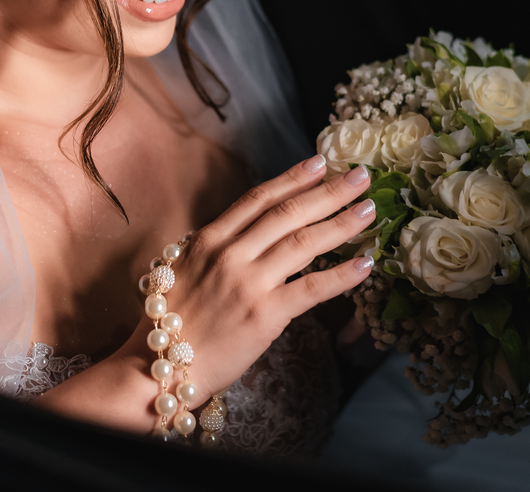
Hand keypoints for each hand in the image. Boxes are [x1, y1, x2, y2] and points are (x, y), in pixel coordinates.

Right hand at [141, 155, 376, 402]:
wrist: (160, 367)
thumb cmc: (173, 321)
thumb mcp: (187, 269)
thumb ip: (219, 248)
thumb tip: (252, 232)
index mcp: (209, 239)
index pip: (258, 198)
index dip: (292, 178)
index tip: (320, 162)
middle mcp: (230, 254)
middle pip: (288, 213)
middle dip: (329, 191)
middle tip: (360, 176)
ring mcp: (248, 283)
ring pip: (304, 242)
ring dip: (342, 223)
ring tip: (369, 210)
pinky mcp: (264, 315)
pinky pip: (311, 288)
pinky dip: (341, 275)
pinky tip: (365, 264)